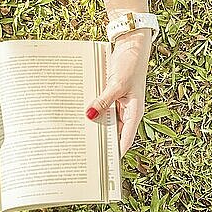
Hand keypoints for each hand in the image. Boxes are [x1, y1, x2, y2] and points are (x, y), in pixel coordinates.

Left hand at [85, 28, 152, 155]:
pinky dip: (92, 111)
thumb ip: (103, 100)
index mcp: (134, 113)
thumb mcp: (116, 84)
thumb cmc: (130, 65)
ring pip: (105, 120)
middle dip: (100, 140)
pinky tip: (79, 115)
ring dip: (94, 125)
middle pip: (112, 132)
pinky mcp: (111, 95)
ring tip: (77, 135)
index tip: (102, 165)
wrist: (132, 46)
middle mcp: (127, 112)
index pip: (124, 141)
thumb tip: (90, 115)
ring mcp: (119, 104)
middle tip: (82, 151)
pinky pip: (101, 107)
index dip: (114, 154)